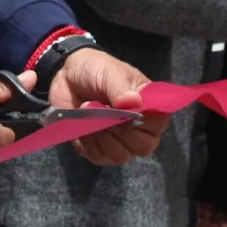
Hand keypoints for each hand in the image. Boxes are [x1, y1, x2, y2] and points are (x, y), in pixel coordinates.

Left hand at [47, 48, 166, 166]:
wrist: (67, 76)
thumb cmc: (94, 69)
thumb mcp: (108, 72)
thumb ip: (120, 88)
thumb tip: (134, 102)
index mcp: (147, 103)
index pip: (160, 123)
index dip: (147, 123)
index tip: (128, 114)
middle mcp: (137, 126)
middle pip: (144, 146)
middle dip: (123, 134)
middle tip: (107, 116)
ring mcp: (118, 140)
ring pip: (122, 156)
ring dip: (104, 138)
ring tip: (91, 117)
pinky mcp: (98, 148)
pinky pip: (100, 157)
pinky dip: (89, 144)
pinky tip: (83, 127)